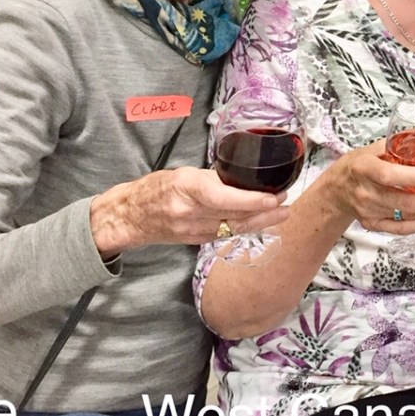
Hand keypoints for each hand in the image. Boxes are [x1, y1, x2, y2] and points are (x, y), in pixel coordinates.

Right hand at [89, 166, 286, 255]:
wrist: (128, 217)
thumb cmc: (154, 189)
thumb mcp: (182, 174)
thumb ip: (211, 178)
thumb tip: (242, 179)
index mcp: (185, 189)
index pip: (222, 197)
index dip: (250, 200)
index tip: (272, 198)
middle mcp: (189, 213)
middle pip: (234, 215)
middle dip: (264, 211)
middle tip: (286, 203)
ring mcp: (192, 231)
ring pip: (233, 227)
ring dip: (260, 221)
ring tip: (282, 214)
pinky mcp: (195, 241)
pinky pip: (225, 233)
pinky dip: (244, 227)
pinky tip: (260, 222)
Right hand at [303, 140, 414, 233]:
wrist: (335, 191)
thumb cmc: (357, 166)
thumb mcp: (372, 148)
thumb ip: (400, 143)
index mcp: (364, 168)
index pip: (389, 176)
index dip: (414, 178)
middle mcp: (366, 193)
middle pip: (404, 203)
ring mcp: (369, 212)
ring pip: (407, 218)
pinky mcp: (373, 225)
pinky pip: (402, 229)